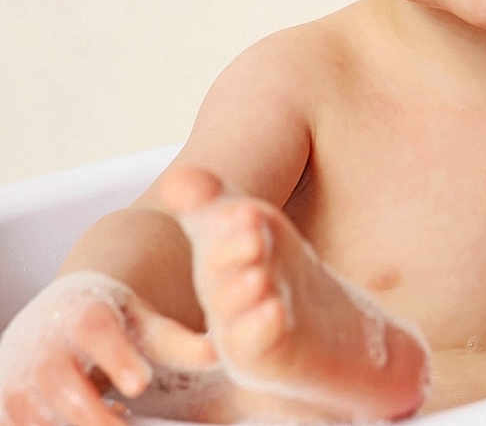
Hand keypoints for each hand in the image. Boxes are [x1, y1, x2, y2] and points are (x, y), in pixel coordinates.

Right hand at [0, 270, 216, 425]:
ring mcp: (17, 381)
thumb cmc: (111, 322)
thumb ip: (180, 341)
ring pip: (42, 423)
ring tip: (120, 424)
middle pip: (68, 392)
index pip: (96, 332)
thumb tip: (221, 354)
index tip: (140, 384)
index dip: (117, 358)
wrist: (54, 318)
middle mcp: (44, 346)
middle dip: (100, 419)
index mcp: (84, 314)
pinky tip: (100, 425)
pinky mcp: (6, 410)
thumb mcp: (143, 322)